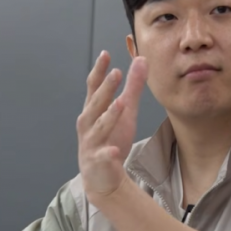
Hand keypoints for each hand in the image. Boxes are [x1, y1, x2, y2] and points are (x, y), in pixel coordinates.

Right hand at [76, 51, 147, 200]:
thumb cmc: (111, 139)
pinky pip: (103, 156)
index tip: (105, 54)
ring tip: (120, 104)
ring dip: (109, 115)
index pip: (94, 87)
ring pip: (99, 127)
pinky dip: (107, 153)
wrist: (101, 176)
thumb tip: (141, 60)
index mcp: (93, 109)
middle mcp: (88, 123)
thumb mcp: (125, 111)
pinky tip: (114, 151)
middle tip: (116, 73)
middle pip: (96, 103)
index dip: (99, 71)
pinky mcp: (98, 161)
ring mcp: (91, 142)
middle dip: (106, 88)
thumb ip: (132, 87)